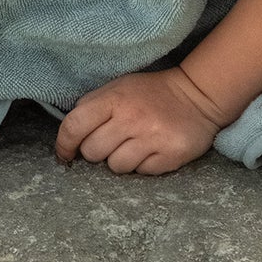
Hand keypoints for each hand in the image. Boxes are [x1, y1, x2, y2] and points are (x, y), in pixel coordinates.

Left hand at [54, 67, 221, 175]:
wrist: (198, 96)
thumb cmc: (150, 94)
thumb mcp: (118, 88)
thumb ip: (93, 106)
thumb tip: (69, 135)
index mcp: (114, 99)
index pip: (74, 125)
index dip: (64, 144)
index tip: (65, 153)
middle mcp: (132, 118)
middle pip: (92, 152)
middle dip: (96, 151)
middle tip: (111, 141)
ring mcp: (152, 138)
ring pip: (116, 167)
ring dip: (120, 160)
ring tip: (134, 144)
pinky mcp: (170, 156)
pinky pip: (141, 173)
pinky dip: (143, 165)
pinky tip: (152, 149)